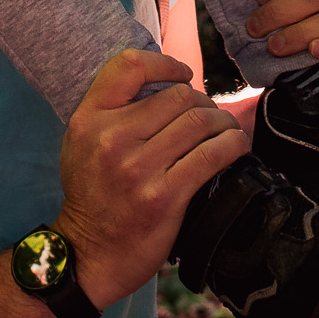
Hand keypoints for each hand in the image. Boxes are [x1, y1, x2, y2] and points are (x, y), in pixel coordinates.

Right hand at [53, 49, 247, 309]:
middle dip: (202, 101)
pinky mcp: (165, 196)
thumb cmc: (92, 195)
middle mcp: (112, 138)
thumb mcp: (82, 142)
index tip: (183, 74)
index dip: (165, 63)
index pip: (130, 66)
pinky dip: (232, 145)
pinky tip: (236, 146)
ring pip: (200, 122)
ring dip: (222, 121)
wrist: (89, 255)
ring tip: (225, 129)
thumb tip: (165, 85)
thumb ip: (112, 110)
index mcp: (90, 119)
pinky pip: (212, 155)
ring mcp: (139, 168)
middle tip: (209, 114)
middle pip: (177, 96)